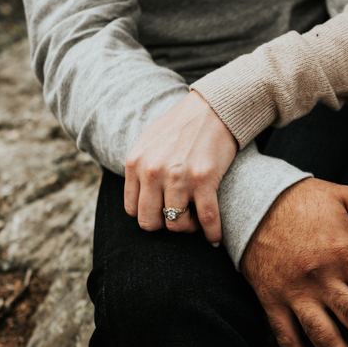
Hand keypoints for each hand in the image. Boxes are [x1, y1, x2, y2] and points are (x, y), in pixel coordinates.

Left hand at [124, 90, 237, 244]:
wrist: (213, 108)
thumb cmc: (182, 125)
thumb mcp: (148, 141)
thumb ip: (140, 167)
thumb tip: (139, 195)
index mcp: (135, 163)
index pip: (132, 210)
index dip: (149, 215)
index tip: (163, 213)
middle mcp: (153, 172)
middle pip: (150, 222)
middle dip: (165, 226)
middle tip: (180, 219)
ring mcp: (178, 177)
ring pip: (176, 225)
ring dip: (189, 228)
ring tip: (197, 222)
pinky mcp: (204, 179)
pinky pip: (207, 218)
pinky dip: (212, 233)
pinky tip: (215, 238)